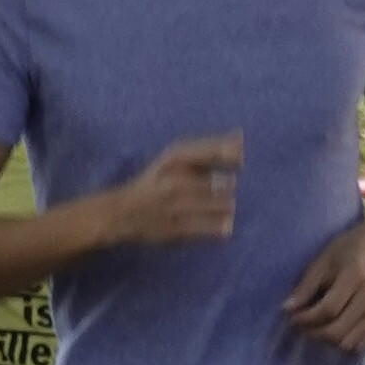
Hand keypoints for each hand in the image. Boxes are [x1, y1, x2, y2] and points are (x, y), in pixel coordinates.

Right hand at [105, 133, 243, 250]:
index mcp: (175, 157)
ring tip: (225, 206)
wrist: (123, 211)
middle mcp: (175, 178)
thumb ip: (208, 148)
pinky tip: (226, 226)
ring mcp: (175, 205)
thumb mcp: (175, 158)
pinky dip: (220, 227)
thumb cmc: (157, 180)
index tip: (240, 162)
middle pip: (222, 182)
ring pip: (219, 205)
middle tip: (226, 189)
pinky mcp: (176, 227)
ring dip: (226, 207)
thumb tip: (241, 136)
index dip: (232, 156)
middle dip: (228, 187)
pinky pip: (208, 227)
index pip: (212, 151)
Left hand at [282, 219, 364, 356]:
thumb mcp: (322, 261)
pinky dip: (342, 343)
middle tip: (301, 325)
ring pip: (347, 343)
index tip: (292, 317)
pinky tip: (332, 330)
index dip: (306, 318)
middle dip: (313, 333)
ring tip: (316, 328)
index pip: (328, 310)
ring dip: (326, 341)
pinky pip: (359, 346)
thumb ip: (306, 286)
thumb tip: (287, 309)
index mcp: (355, 278)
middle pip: (337, 331)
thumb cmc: (347, 250)